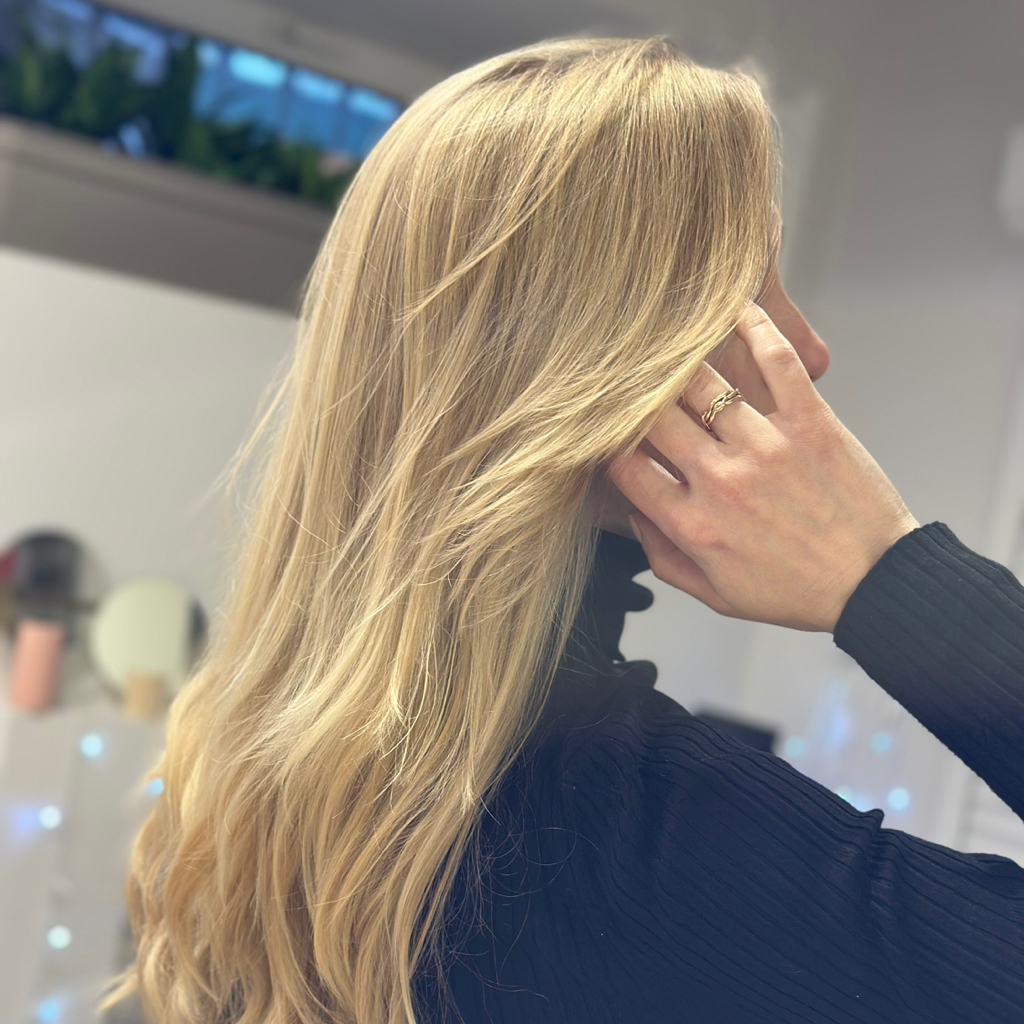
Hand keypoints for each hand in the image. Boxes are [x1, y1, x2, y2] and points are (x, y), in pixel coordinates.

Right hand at [606, 305, 919, 632]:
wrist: (874, 584)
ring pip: (702, 383)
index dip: (604, 441)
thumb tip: (633, 516)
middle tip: (625, 375)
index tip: (602, 428)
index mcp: (693, 524)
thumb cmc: (796, 592)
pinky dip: (754, 327)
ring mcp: (766, 447)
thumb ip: (664, 557)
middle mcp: (721, 480)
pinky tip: (734, 308)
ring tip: (665, 342)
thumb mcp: (717, 595)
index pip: (625, 466)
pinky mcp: (810, 423)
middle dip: (631, 394)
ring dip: (677, 358)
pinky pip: (776, 362)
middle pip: (652, 417)